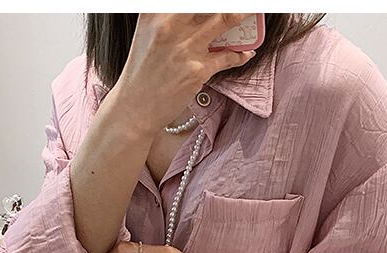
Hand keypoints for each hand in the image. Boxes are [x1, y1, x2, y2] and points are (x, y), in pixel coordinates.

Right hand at [110, 14, 256, 136]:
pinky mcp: (197, 70)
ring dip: (242, 15)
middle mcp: (169, 25)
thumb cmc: (142, 72)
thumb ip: (166, 16)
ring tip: (251, 14)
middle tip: (246, 5)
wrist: (135, 108)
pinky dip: (241, 54)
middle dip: (232, 5)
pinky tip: (246, 53)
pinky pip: (228, 56)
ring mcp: (185, 48)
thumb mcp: (147, 34)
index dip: (209, 0)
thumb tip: (196, 13)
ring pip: (225, 20)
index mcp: (154, 12)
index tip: (216, 4)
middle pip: (211, 4)